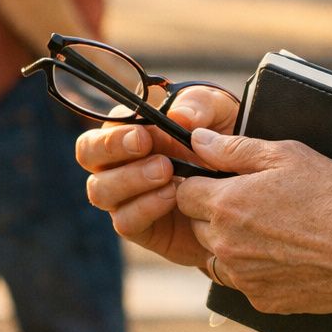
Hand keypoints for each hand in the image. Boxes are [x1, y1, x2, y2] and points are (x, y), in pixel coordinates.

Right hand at [76, 86, 238, 267]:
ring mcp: (127, 195)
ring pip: (100, 190)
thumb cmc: (224, 139)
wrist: (244, 187)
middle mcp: (121, 161)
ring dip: (130, 181)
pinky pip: (124, 221)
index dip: (115, 134)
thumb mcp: (220, 112)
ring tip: (168, 176)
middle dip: (110, 151)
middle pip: (87, 154)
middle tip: (149, 151)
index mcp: (131, 129)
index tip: (144, 137)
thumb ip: (200, 104)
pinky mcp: (141, 227)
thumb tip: (179, 116)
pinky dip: (145, 208)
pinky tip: (172, 198)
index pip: (102, 127)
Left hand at [176, 127, 331, 314]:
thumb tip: (198, 140)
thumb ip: (234, 147)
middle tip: (253, 202)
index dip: (200, 183)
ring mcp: (243, 277)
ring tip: (269, 228)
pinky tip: (283, 253)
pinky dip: (253, 268)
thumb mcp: (286, 155)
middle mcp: (226, 245)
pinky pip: (242, 280)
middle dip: (215, 212)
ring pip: (216, 256)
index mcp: (226, 205)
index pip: (183, 193)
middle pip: (197, 226)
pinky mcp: (261, 299)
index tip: (220, 180)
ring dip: (230, 242)